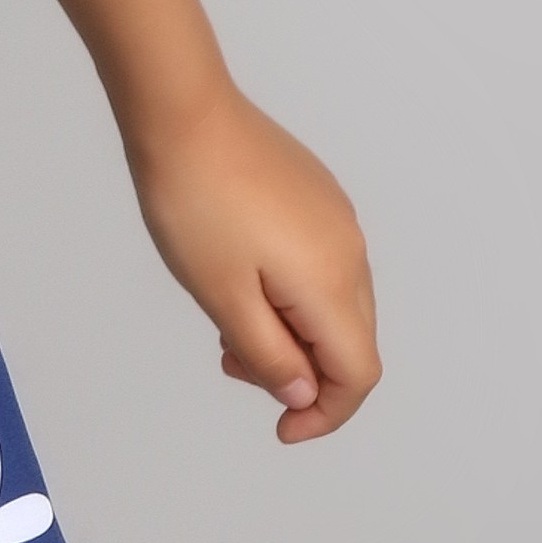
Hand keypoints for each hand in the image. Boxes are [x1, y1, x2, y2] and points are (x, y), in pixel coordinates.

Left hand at [128, 85, 378, 442]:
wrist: (183, 113)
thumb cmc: (193, 202)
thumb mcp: (222, 297)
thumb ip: (268, 354)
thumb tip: (302, 392)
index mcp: (331, 282)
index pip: (358, 374)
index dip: (326, 414)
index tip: (281, 429)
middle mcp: (350, 251)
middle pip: (350, 342)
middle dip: (300, 373)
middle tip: (232, 363)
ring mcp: (337, 220)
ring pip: (334, 305)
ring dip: (291, 333)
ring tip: (227, 326)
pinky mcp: (318, 198)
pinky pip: (321, 268)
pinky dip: (290, 296)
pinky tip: (240, 285)